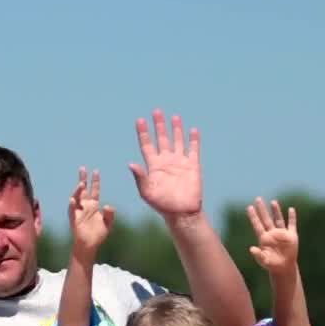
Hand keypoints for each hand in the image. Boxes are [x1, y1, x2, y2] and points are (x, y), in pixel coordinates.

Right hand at [68, 167, 114, 255]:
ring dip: (78, 190)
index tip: (96, 171)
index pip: (94, 190)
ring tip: (81, 184)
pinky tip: (72, 200)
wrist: (90, 245)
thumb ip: (109, 214)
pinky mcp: (74, 219)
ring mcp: (78, 211)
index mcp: (93, 205)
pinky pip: (72, 211)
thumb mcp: (108, 224)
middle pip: (83, 190)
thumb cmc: (98, 234)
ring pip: (76, 198)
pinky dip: (72, 205)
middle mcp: (85, 206)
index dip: (95, 181)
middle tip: (82, 168)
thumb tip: (108, 206)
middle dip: (83, 179)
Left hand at [129, 109, 201, 223]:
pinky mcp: (193, 166)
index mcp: (154, 166)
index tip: (140, 120)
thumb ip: (140, 177)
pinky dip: (194, 140)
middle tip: (156, 111)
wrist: (182, 213)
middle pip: (162, 139)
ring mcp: (180, 163)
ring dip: (176, 129)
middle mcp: (166, 162)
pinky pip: (193, 150)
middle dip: (159, 126)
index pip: (147, 145)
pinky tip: (193, 130)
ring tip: (174, 117)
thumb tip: (131, 163)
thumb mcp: (146, 192)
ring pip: (177, 141)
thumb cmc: (162, 205)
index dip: (143, 133)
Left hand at [247, 197, 298, 273]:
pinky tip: (291, 209)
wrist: (284, 268)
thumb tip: (251, 249)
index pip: (257, 225)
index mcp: (264, 238)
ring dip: (276, 211)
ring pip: (278, 219)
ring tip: (273, 202)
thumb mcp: (264, 260)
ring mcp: (282, 234)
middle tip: (258, 199)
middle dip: (262, 209)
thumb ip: (258, 255)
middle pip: (266, 219)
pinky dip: (292, 217)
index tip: (249, 207)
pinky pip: (292, 224)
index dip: (253, 216)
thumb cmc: (271, 264)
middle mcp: (272, 233)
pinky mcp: (291, 236)